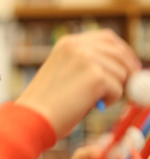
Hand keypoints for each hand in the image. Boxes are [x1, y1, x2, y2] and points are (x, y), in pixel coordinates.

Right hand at [16, 30, 139, 138]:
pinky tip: (89, 106)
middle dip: (128, 70)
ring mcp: (87, 59)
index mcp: (67, 43)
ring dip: (113, 90)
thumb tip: (123, 69)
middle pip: (120, 53)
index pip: (106, 38)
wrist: (30, 119)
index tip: (128, 66)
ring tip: (90, 101)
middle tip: (128, 87)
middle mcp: (78, 46)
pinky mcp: (96, 76)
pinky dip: (109, 101)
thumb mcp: (64, 75)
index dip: (122, 52)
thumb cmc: (45, 105)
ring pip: (121, 73)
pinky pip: (118, 89)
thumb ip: (88, 66)